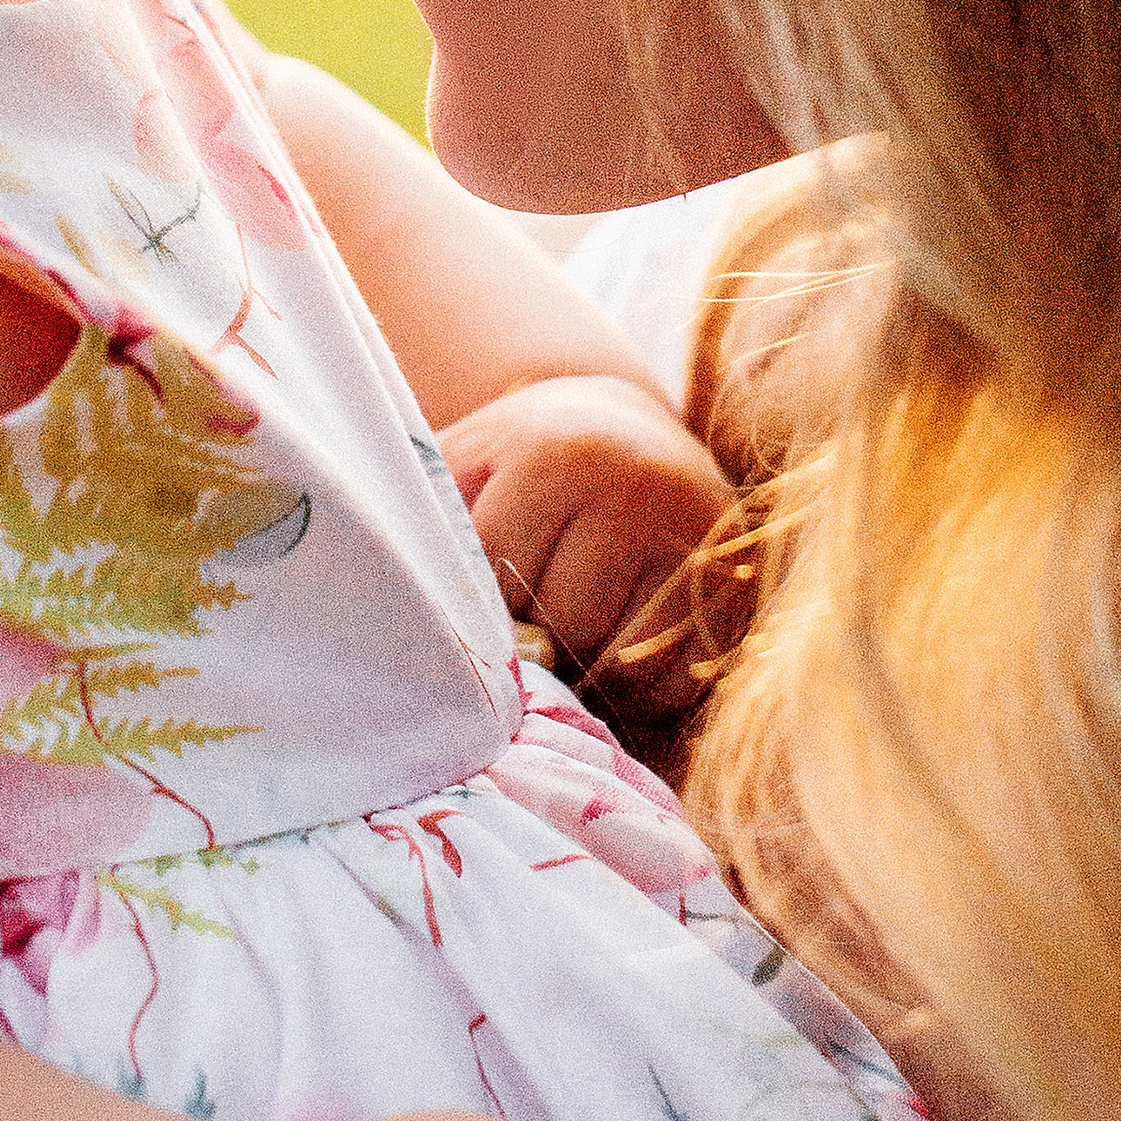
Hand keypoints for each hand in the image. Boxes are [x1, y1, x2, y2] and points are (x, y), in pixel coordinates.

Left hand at [440, 371, 734, 707]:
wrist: (622, 429)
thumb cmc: (518, 462)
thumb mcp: (462, 464)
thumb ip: (421, 521)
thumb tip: (381, 615)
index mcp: (556, 453)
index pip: (502, 583)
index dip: (482, 613)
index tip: (477, 607)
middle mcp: (640, 485)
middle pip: (568, 626)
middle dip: (536, 646)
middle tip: (524, 630)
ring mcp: (700, 536)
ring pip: (627, 661)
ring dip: (588, 677)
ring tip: (565, 646)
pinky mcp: (739, 585)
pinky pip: (681, 678)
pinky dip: (643, 691)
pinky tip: (615, 655)